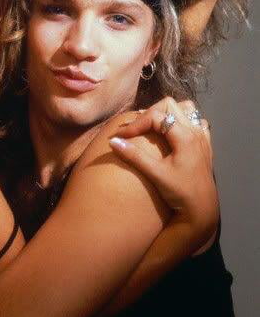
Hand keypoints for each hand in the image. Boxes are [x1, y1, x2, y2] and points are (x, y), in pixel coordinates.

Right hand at [109, 97, 217, 248]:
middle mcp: (195, 132)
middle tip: (136, 129)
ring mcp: (202, 137)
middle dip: (149, 113)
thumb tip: (112, 141)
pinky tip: (172, 135)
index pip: (155, 116)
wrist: (202, 211)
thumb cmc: (180, 193)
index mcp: (185, 136)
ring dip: (166, 114)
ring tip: (152, 127)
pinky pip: (195, 122)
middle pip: (169, 105)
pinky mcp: (204, 145)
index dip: (135, 123)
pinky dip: (181, 122)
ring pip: (185, 110)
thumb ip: (134, 156)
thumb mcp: (156, 174)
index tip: (121, 136)